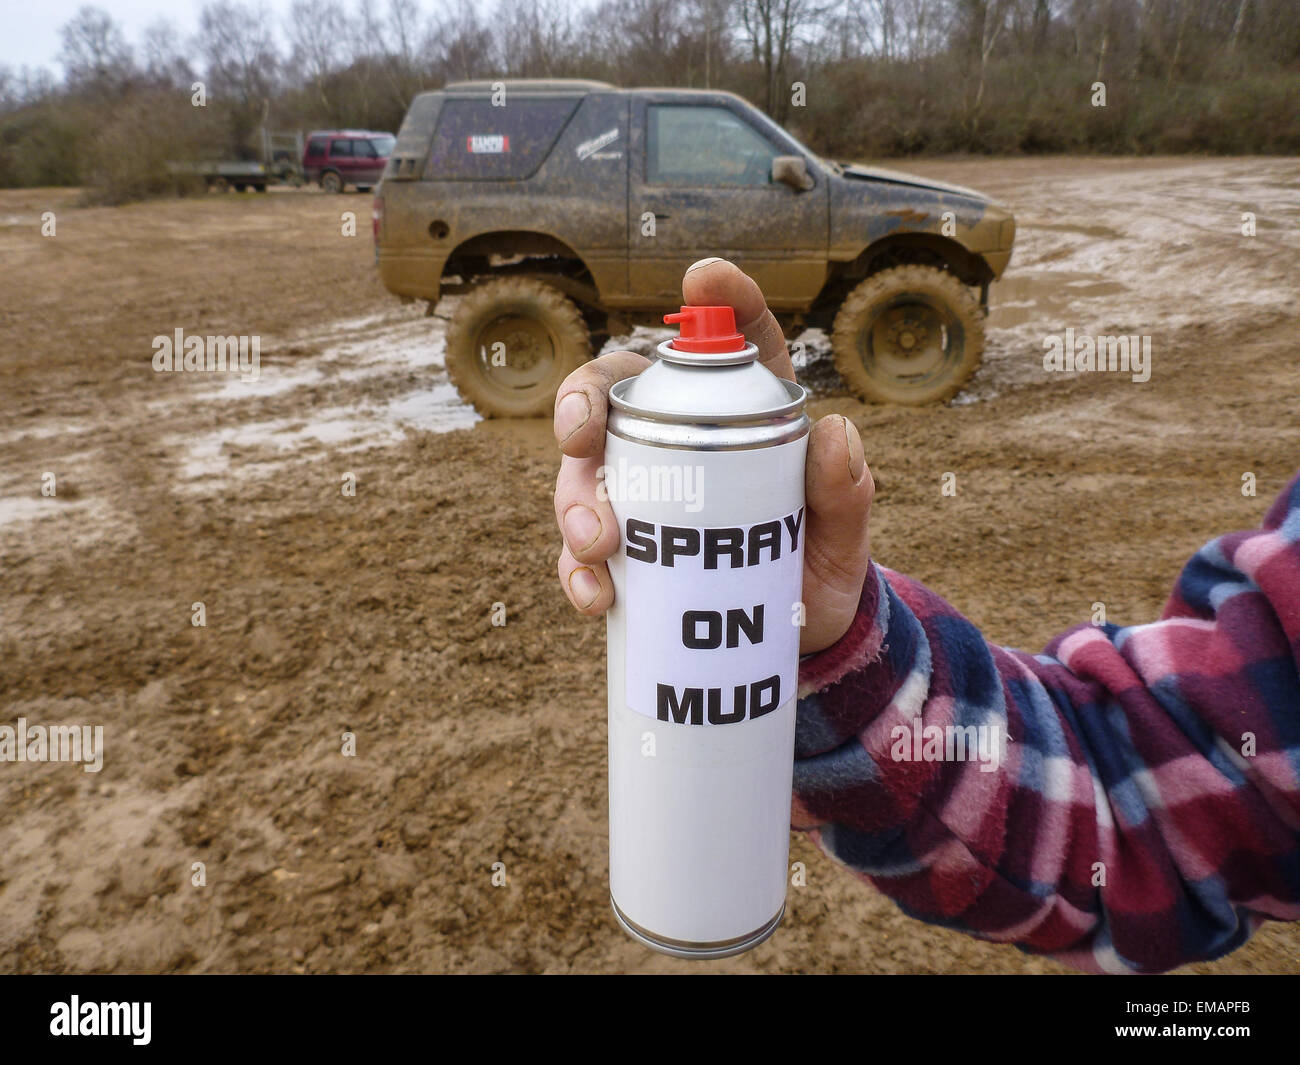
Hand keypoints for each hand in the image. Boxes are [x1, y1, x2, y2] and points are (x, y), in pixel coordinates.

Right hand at [553, 258, 874, 653]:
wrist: (796, 635)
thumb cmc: (819, 563)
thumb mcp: (845, 533)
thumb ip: (846, 489)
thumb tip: (833, 431)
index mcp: (741, 413)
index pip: (729, 342)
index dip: (718, 300)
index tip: (703, 275)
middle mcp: (677, 442)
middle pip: (614, 396)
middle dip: (583, 406)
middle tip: (581, 441)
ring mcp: (640, 497)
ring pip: (582, 474)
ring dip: (574, 501)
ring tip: (599, 543)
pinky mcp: (621, 555)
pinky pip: (580, 552)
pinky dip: (577, 571)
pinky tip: (594, 594)